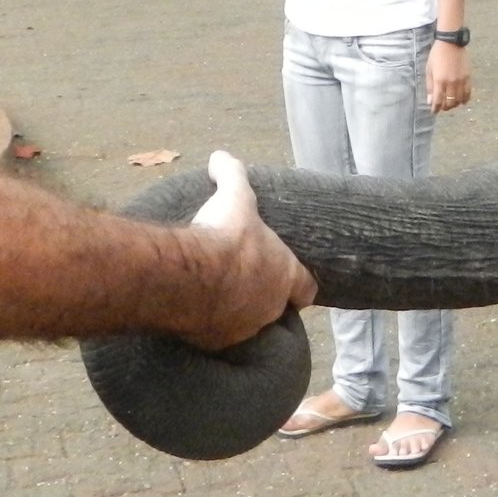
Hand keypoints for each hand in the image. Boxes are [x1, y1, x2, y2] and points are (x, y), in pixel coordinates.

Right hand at [182, 150, 315, 349]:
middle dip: (263, 296)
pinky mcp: (217, 341)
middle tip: (242, 280)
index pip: (306, 288)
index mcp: (284, 274)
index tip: (288, 279)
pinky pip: (218, 335)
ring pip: (248, 324)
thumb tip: (221, 155)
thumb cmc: (224, 234)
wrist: (191, 276)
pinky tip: (196, 310)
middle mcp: (271, 306)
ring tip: (216, 295)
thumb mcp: (233, 195)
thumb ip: (232, 174)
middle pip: (276, 307)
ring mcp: (245, 328)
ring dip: (237, 312)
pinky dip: (210, 325)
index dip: (298, 283)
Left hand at [426, 42, 470, 112]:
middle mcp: (451, 82)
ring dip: (454, 104)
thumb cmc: (437, 55)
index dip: (435, 109)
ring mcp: (461, 80)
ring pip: (459, 100)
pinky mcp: (468, 77)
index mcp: (439, 80)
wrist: (451, 43)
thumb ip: (430, 86)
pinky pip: (468, 93)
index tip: (434, 112)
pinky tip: (462, 101)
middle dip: (445, 107)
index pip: (438, 101)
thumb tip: (430, 101)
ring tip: (451, 103)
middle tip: (442, 107)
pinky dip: (465, 99)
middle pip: (449, 103)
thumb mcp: (429, 70)